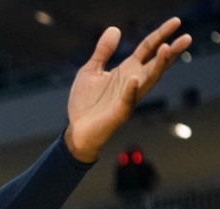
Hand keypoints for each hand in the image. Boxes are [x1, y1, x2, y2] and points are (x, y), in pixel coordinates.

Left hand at [65, 17, 191, 162]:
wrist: (77, 130)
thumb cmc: (86, 102)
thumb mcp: (91, 70)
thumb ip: (103, 51)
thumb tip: (115, 28)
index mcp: (127, 70)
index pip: (148, 48)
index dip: (161, 34)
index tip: (176, 22)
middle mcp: (133, 81)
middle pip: (156, 63)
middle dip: (171, 51)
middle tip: (186, 38)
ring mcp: (129, 97)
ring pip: (149, 79)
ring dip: (159, 65)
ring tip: (167, 49)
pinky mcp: (120, 112)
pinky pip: (128, 100)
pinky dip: (131, 90)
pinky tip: (134, 79)